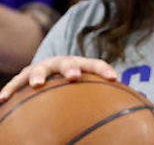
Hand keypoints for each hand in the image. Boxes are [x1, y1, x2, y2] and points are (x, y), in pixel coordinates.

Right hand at [0, 56, 117, 101]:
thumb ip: (97, 97)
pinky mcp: (24, 75)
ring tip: (37, 84)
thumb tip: (118, 115)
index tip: (114, 78)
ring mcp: (42, 67)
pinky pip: (15, 82)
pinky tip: (2, 99)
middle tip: (74, 76)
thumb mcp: (84, 88)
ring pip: (39, 69)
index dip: (105, 69)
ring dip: (38, 76)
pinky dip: (10, 89)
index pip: (95, 64)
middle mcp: (61, 63)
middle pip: (68, 63)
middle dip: (71, 69)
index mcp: (79, 64)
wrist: (49, 69)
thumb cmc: (71, 84)